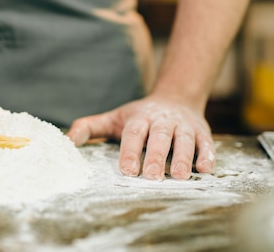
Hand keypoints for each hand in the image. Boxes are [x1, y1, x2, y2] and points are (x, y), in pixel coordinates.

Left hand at [67, 96, 214, 179]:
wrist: (177, 97)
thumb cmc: (140, 116)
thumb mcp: (114, 118)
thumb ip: (90, 127)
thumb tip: (67, 140)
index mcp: (139, 118)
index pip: (133, 134)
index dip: (130, 151)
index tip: (128, 169)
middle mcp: (161, 121)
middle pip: (159, 137)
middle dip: (156, 156)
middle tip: (153, 176)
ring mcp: (183, 126)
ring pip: (183, 140)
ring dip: (182, 157)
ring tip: (179, 175)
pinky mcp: (201, 132)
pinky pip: (205, 143)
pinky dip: (206, 155)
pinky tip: (204, 169)